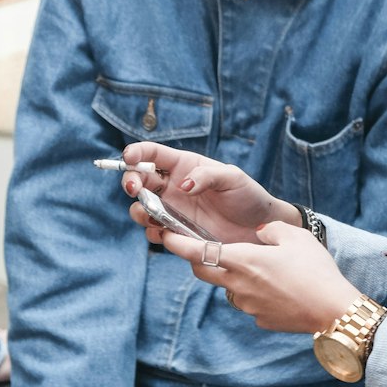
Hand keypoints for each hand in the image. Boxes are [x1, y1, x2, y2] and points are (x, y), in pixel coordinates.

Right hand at [119, 142, 299, 245]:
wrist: (258, 228)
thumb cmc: (247, 196)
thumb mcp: (233, 178)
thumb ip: (207, 176)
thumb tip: (183, 185)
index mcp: (184, 166)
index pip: (152, 154)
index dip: (136, 153)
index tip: (128, 157)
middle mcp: (172, 187)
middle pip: (138, 180)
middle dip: (129, 181)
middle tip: (134, 188)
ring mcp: (172, 210)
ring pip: (141, 208)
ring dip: (139, 210)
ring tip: (152, 214)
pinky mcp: (176, 233)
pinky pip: (155, 233)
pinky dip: (154, 233)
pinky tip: (166, 233)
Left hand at [158, 219, 359, 332]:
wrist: (332, 310)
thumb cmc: (315, 270)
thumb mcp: (295, 236)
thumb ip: (270, 229)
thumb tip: (259, 233)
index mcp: (242, 260)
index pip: (196, 251)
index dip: (176, 242)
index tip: (164, 234)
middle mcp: (237, 284)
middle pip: (202, 270)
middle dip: (196, 258)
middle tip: (202, 246)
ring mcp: (246, 305)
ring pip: (227, 286)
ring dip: (232, 275)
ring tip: (260, 266)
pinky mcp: (259, 319)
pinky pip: (248, 301)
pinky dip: (253, 291)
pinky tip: (276, 287)